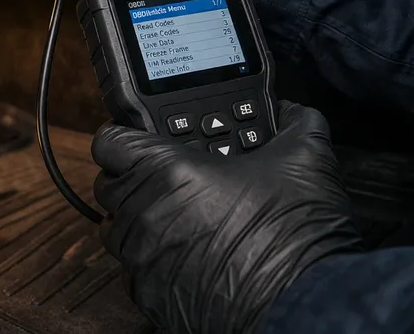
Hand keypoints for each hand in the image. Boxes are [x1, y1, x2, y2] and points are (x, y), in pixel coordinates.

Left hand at [92, 102, 361, 333]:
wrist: (299, 302)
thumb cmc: (294, 233)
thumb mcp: (304, 159)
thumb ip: (292, 122)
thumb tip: (290, 111)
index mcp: (167, 172)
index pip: (109, 142)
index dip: (124, 136)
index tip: (140, 139)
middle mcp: (144, 214)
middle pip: (108, 186)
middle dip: (131, 178)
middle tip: (168, 178)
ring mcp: (143, 259)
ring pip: (117, 230)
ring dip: (138, 220)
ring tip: (178, 216)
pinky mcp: (150, 296)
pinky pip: (134, 270)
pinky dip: (152, 260)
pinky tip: (186, 254)